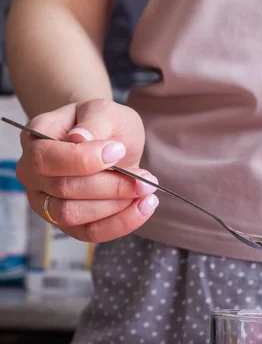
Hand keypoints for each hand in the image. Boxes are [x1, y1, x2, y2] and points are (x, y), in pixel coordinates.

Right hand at [16, 99, 158, 241]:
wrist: (111, 139)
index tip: (119, 150)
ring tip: (147, 189)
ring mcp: (46, 201)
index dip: (84, 160)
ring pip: (74, 215)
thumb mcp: (104, 111)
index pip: (46, 158)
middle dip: (112, 186)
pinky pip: (90, 233)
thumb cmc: (104, 123)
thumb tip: (79, 139)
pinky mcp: (69, 224)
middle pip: (63, 189)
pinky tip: (144, 207)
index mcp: (35, 139)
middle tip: (146, 178)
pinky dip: (121, 223)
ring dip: (117, 206)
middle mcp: (33, 173)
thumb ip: (94, 123)